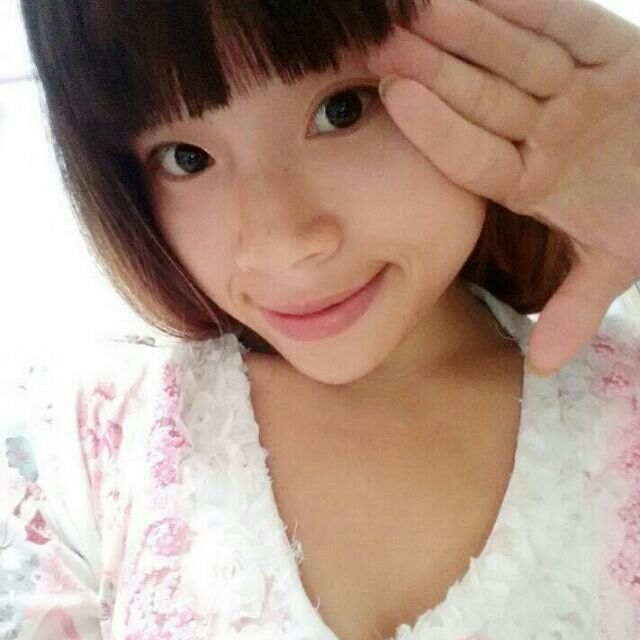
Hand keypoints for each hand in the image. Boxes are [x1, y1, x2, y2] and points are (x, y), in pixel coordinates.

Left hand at [365, 0, 639, 376]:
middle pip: (482, 99)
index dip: (439, 129)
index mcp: (532, 182)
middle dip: (436, 70)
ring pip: (514, 56)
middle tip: (385, 42)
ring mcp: (571, 89)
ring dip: (469, 29)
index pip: (476, 155)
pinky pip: (563, 21)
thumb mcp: (621, 259)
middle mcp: (542, 133)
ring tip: (421, 6)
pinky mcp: (605, 49)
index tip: (396, 101)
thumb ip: (581, 307)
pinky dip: (524, 4)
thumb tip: (541, 368)